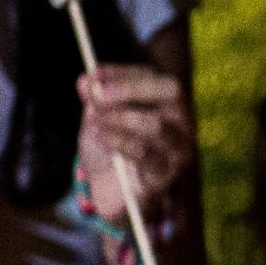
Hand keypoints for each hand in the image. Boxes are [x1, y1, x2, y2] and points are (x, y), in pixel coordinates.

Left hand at [76, 64, 196, 224]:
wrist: (108, 191)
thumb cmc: (107, 149)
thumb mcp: (95, 119)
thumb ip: (94, 100)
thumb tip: (86, 81)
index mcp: (165, 102)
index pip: (152, 76)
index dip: (122, 73)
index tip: (93, 75)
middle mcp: (179, 121)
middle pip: (170, 92)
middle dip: (132, 89)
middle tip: (100, 95)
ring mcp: (177, 148)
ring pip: (156, 124)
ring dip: (120, 118)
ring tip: (94, 122)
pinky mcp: (167, 173)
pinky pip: (144, 153)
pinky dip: (117, 141)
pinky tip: (99, 137)